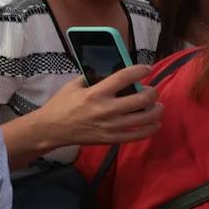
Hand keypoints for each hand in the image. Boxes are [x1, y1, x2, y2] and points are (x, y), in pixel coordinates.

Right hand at [33, 65, 161, 149]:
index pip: (125, 77)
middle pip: (142, 98)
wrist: (52, 129)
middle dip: (152, 92)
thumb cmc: (61, 105)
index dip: (140, 70)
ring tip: (156, 106)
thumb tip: (112, 71)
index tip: (147, 69)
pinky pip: (139, 135)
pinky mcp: (112, 139)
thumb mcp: (73, 85)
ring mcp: (111, 126)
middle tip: (151, 90)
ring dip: (156, 110)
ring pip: (146, 118)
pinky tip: (154, 123)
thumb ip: (93, 77)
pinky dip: (151, 129)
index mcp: (95, 93)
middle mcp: (106, 109)